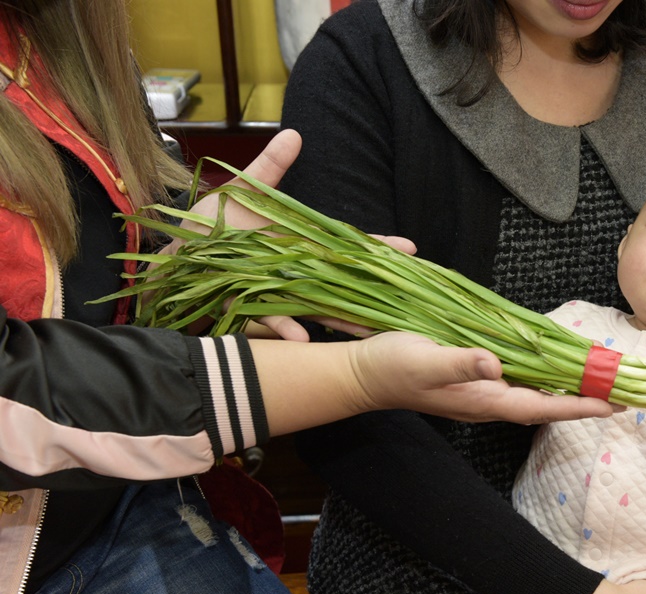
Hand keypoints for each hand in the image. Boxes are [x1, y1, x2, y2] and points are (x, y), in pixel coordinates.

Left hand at [167, 130, 416, 341]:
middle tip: (409, 291)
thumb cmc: (204, 229)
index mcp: (297, 243)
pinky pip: (272, 319)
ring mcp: (275, 291)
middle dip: (374, 286)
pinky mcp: (250, 308)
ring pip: (318, 306)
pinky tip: (302, 338)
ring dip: (341, 317)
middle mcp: (293, 271)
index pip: (346, 245)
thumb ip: (269, 168)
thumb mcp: (239, 193)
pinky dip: (287, 327)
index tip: (409, 248)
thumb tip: (295, 134)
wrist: (167, 261)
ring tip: (366, 326)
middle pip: (342, 279)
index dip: (377, 247)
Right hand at [349, 332, 613, 423]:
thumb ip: (460, 364)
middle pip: (547, 403)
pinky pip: (520, 382)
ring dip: (568, 389)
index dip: (577, 406)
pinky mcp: (473, 381)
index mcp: (483, 398)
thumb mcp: (425, 361)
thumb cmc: (392, 367)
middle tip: (624, 394)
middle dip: (584, 400)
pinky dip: (544, 376)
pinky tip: (555, 366)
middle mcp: (488, 400)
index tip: (612, 406)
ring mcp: (481, 393)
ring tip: (601, 382)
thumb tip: (493, 363)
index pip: (541, 406)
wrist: (362, 373)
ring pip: (536, 394)